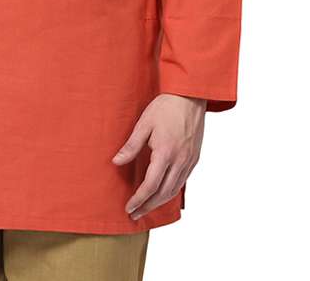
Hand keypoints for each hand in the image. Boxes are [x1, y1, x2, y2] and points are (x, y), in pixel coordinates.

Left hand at [111, 93, 205, 219]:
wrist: (190, 96)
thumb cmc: (166, 107)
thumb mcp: (144, 123)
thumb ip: (131, 145)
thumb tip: (116, 162)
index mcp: (165, 152)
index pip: (151, 185)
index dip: (139, 199)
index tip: (129, 207)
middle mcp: (180, 161)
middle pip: (163, 193)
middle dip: (148, 206)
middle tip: (135, 214)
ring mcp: (189, 161)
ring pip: (175, 190)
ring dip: (160, 202)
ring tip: (146, 207)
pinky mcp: (194, 158)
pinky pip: (182, 182)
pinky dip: (171, 192)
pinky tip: (162, 192)